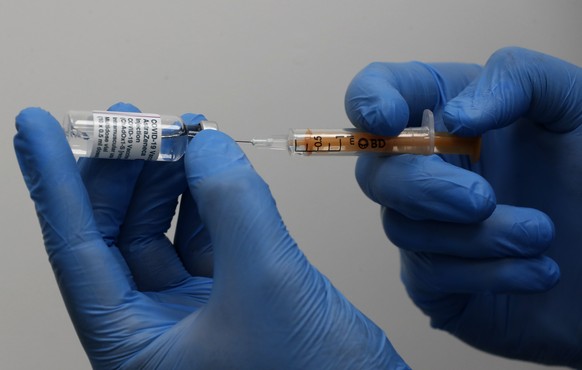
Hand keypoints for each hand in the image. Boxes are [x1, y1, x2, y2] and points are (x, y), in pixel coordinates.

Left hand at [14, 103, 408, 368]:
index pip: (76, 250)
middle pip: (115, 236)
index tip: (37, 128)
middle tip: (130, 120)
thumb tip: (207, 147)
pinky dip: (206, 200)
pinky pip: (202, 237)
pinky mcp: (230, 300)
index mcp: (133, 348)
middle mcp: (153, 332)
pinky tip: (210, 171)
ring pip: (160, 232)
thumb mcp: (267, 284)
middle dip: (122, 173)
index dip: (55, 181)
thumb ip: (234, 205)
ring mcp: (191, 314)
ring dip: (167, 180)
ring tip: (177, 135)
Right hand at [345, 47, 581, 366]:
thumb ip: (516, 79)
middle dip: (423, 187)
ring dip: (475, 236)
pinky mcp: (437, 280)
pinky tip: (538, 271)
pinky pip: (428, 276)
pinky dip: (486, 273)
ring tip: (541, 235)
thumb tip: (450, 119)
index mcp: (452, 115)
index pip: (380, 93)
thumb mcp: (573, 105)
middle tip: (482, 199)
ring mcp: (429, 227)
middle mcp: (431, 170)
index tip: (388, 120)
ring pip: (402, 228)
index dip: (367, 101)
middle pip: (376, 171)